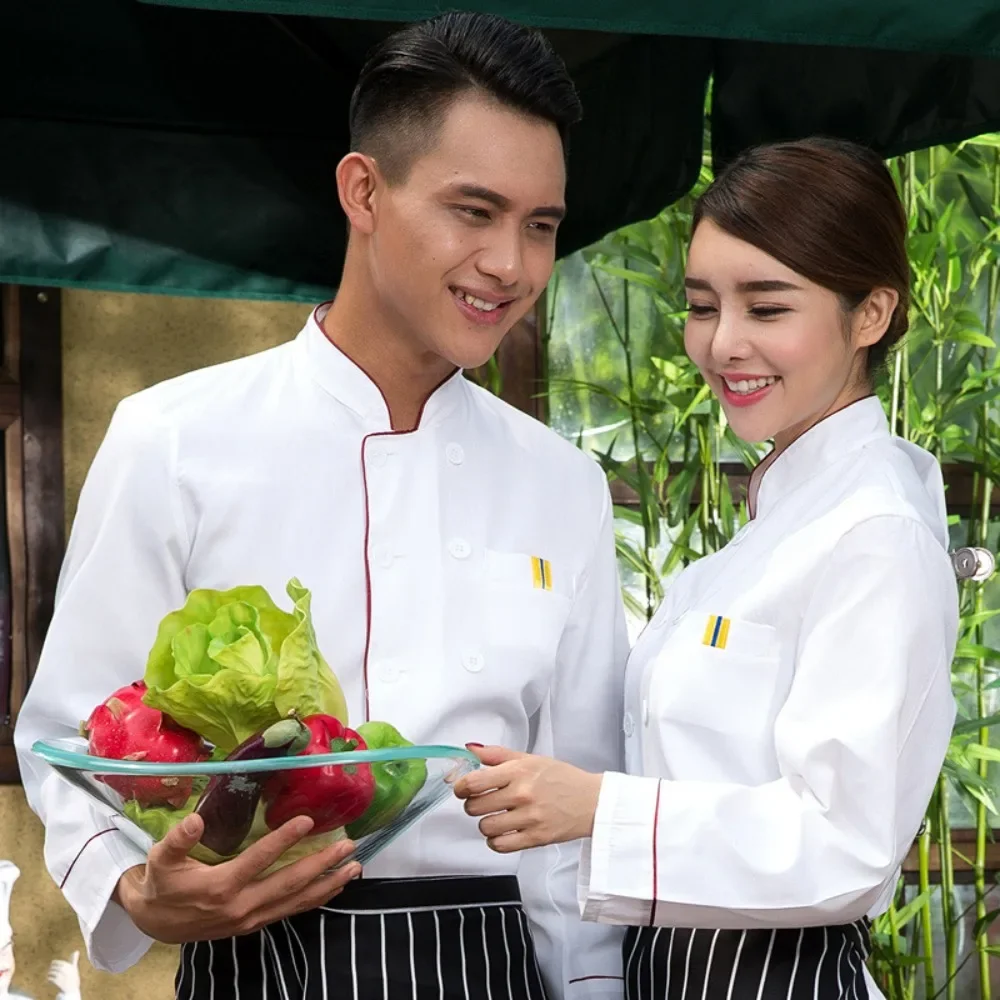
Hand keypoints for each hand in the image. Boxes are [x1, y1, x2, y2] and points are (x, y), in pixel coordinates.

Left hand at [47, 950, 80, 997]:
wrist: (72, 990)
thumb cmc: (73, 978)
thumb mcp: (75, 968)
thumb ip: (74, 960)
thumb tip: (76, 951)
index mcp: (71, 967)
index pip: (62, 963)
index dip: (57, 962)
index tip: (52, 962)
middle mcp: (67, 972)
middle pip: (58, 968)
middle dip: (52, 967)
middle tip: (49, 968)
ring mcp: (63, 977)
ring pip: (54, 973)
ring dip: (50, 972)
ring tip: (49, 973)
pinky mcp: (58, 983)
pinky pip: (52, 979)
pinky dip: (49, 978)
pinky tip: (48, 979)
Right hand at [114, 813, 360, 943]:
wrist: (155, 922)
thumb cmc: (162, 883)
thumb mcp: (161, 859)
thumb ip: (178, 840)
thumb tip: (194, 819)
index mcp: (219, 887)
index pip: (258, 860)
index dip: (283, 840)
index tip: (308, 821)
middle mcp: (240, 906)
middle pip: (288, 884)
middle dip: (321, 865)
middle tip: (348, 846)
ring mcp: (250, 919)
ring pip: (295, 902)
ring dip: (327, 885)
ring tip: (354, 867)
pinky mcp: (254, 924)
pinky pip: (290, 911)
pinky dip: (315, 899)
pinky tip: (334, 887)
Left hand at [453, 746, 602, 852]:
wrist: (591, 801)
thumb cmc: (562, 778)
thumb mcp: (531, 758)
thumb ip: (498, 754)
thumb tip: (471, 749)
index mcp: (519, 771)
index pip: (473, 782)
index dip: (460, 787)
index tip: (462, 789)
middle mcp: (522, 794)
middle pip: (475, 807)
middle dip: (473, 805)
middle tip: (482, 802)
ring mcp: (529, 817)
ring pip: (485, 827)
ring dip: (485, 824)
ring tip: (496, 817)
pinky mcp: (536, 838)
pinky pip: (500, 846)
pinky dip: (496, 841)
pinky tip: (503, 833)